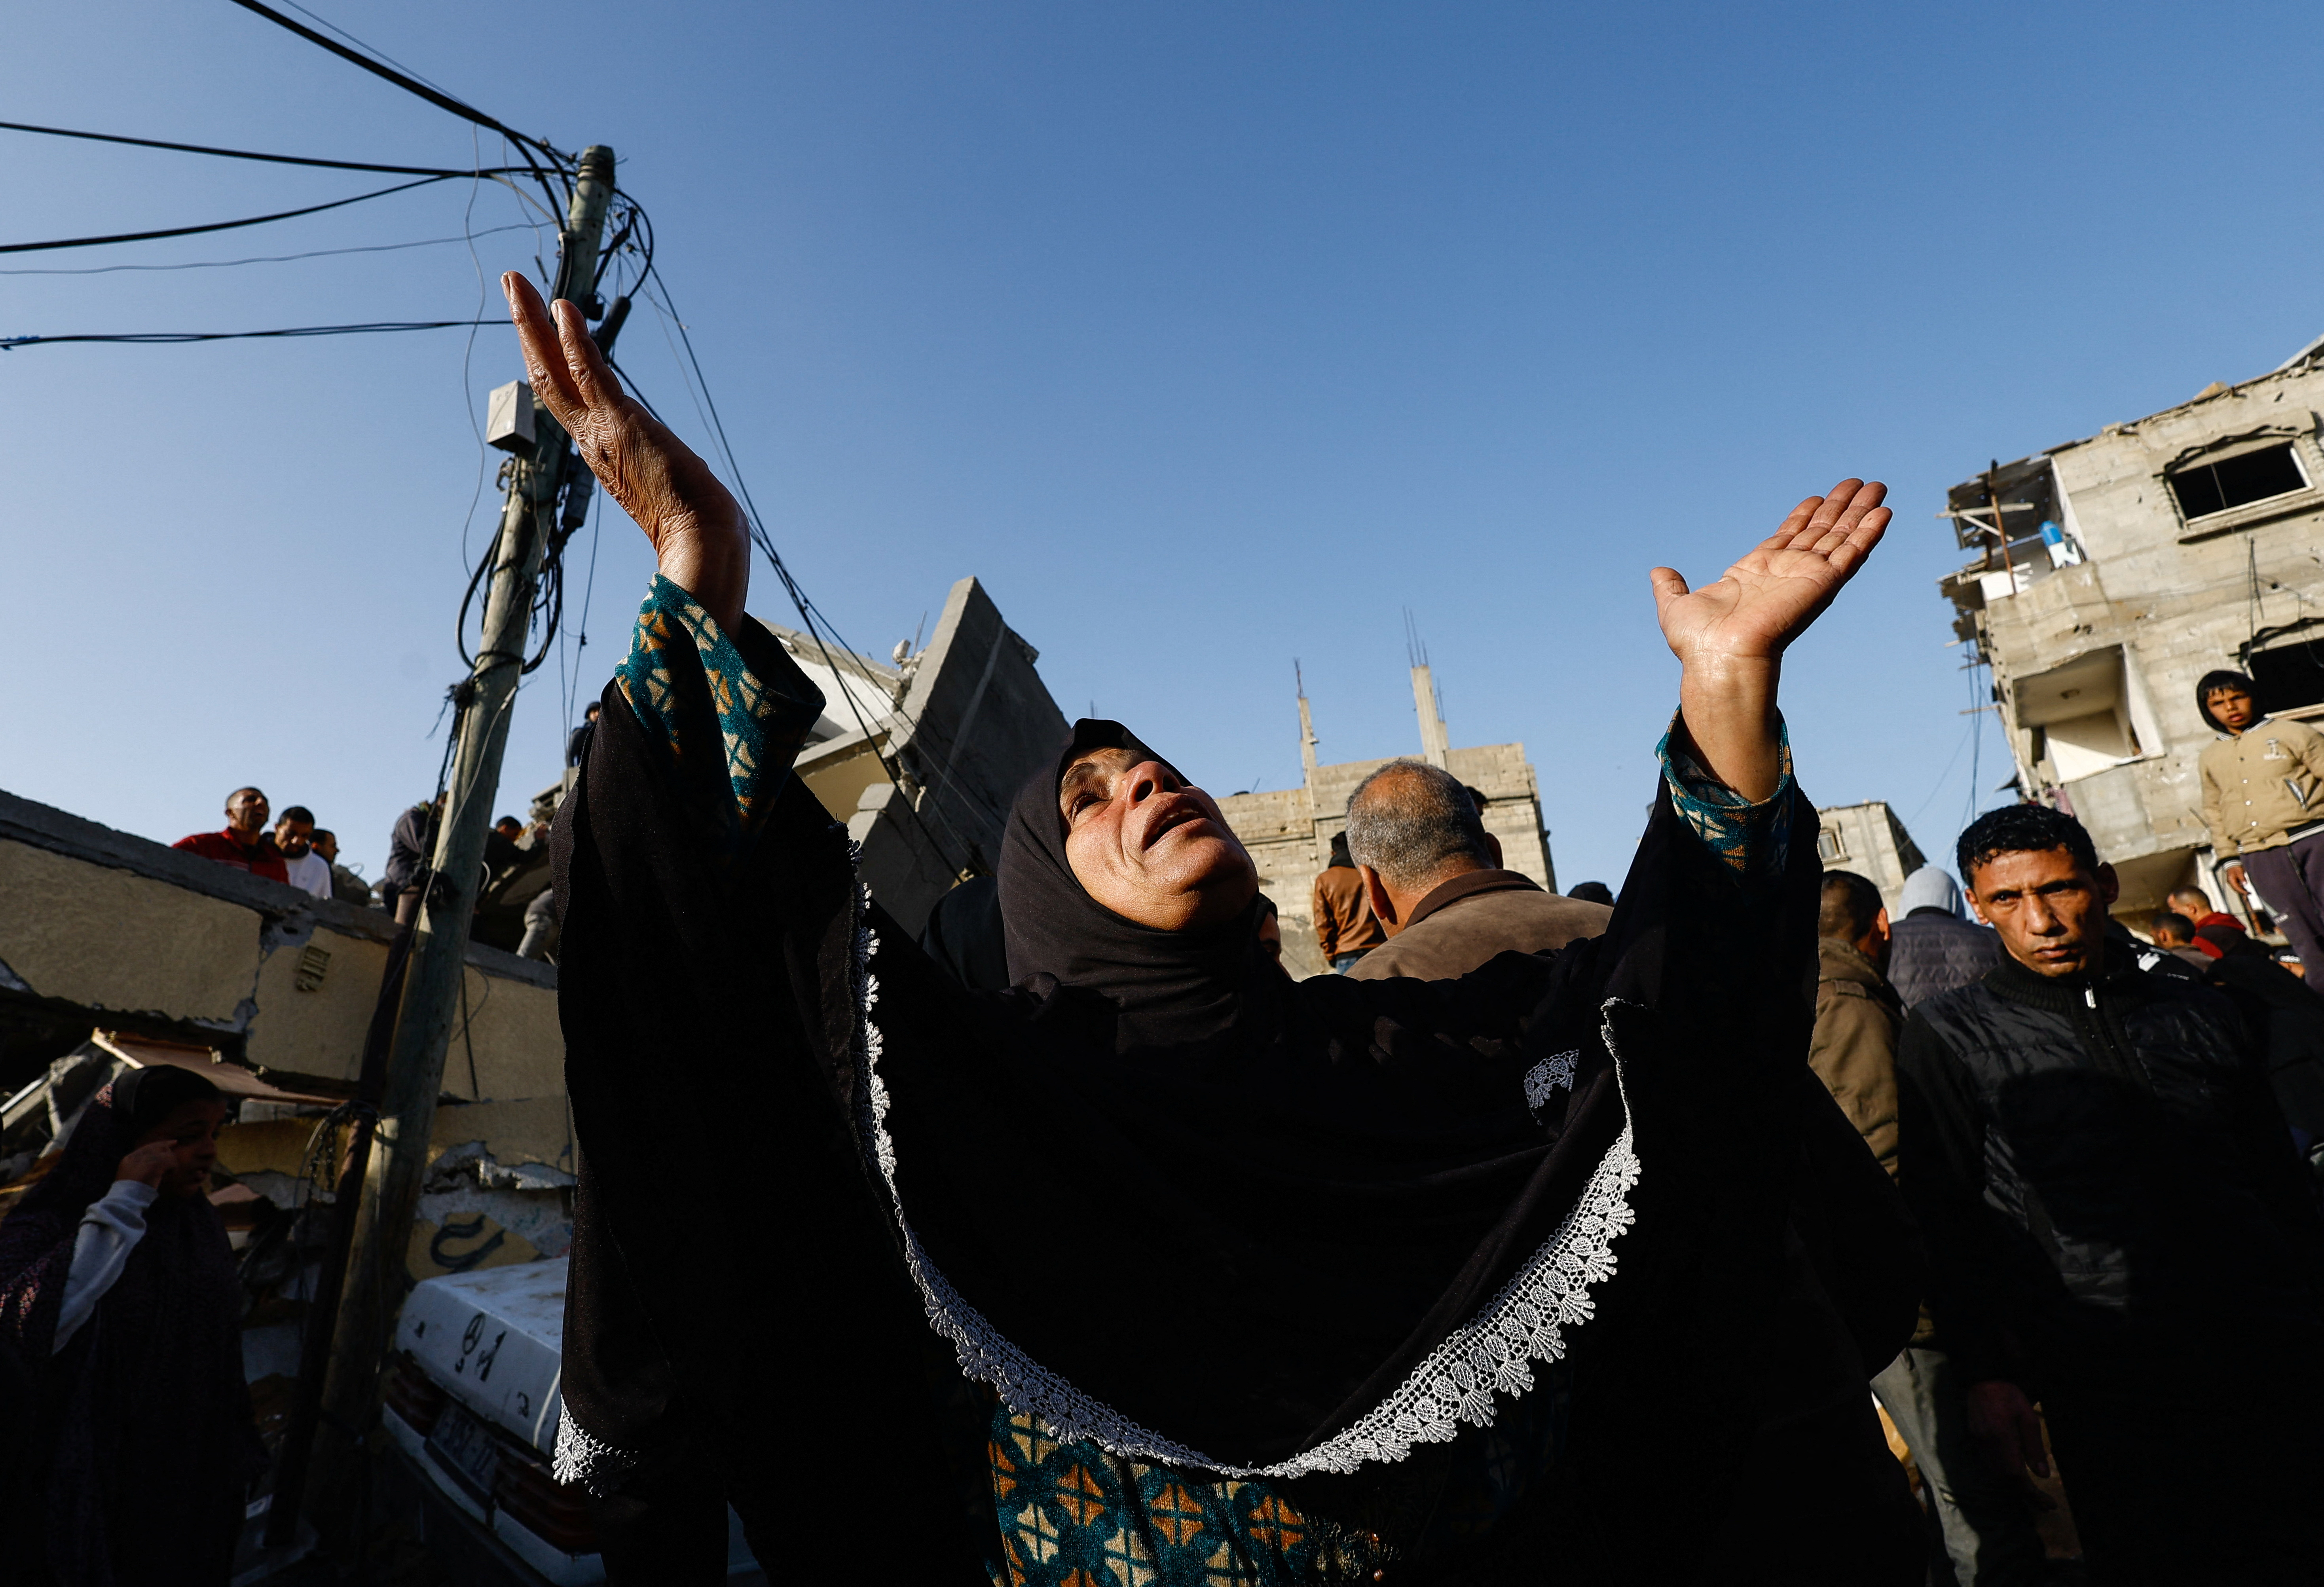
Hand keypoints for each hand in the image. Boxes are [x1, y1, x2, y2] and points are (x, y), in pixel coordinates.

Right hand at [115, 1141, 177, 1188]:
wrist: (126, 1198)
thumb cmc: (130, 1193)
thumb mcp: (131, 1177)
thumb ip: (140, 1168)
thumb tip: (156, 1163)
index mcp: (128, 1159)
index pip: (145, 1148)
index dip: (157, 1144)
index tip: (166, 1143)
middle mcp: (136, 1157)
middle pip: (155, 1146)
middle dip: (165, 1145)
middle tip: (175, 1142)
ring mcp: (144, 1160)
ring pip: (164, 1153)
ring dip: (171, 1161)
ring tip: (171, 1171)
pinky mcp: (154, 1165)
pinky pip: (170, 1161)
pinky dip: (173, 1167)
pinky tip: (171, 1173)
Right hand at [501, 273, 750, 630]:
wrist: (703, 542)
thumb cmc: (695, 523)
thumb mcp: (669, 487)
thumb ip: (663, 474)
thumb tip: (688, 480)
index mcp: (602, 451)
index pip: (566, 397)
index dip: (548, 360)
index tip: (541, 328)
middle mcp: (591, 439)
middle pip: (546, 375)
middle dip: (527, 331)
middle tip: (511, 288)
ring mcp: (601, 431)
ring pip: (554, 368)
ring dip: (533, 323)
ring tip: (516, 284)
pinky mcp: (620, 423)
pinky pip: (590, 374)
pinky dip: (575, 340)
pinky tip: (563, 308)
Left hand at [1652, 480, 1889, 669]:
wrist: (1719, 656)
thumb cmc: (1698, 643)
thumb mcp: (1676, 607)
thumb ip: (1670, 588)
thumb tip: (1658, 573)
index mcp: (1756, 572)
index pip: (1788, 536)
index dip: (1804, 516)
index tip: (1818, 497)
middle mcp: (1786, 572)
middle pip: (1820, 532)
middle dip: (1839, 508)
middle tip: (1858, 483)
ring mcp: (1807, 576)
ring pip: (1841, 537)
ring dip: (1861, 513)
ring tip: (1878, 487)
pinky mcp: (1823, 583)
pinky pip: (1852, 554)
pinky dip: (1869, 533)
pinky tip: (1884, 513)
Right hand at [1966, 1378, 2051, 1496]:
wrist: (1981, 1381)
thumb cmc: (2008, 1395)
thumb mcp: (2028, 1417)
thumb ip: (2034, 1446)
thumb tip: (2042, 1474)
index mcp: (2001, 1437)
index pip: (2015, 1475)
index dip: (2031, 1492)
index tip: (2048, 1503)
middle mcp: (1987, 1445)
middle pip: (2005, 1479)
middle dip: (2026, 1494)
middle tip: (2046, 1504)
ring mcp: (1979, 1444)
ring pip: (1997, 1475)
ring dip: (2016, 1487)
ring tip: (2035, 1495)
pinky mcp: (1976, 1441)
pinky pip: (1991, 1466)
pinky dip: (2005, 1476)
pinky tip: (2017, 1477)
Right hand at [2223, 863, 2248, 897]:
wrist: (2232, 863)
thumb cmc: (2235, 867)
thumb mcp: (2240, 872)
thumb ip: (2242, 878)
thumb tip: (2245, 884)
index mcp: (2231, 880)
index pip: (2236, 888)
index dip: (2242, 891)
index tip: (2247, 893)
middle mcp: (2230, 882)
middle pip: (2236, 889)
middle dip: (2242, 892)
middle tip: (2248, 894)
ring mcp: (2231, 881)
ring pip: (2236, 888)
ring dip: (2241, 891)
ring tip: (2246, 893)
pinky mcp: (2233, 880)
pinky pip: (2236, 886)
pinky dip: (2240, 888)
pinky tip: (2244, 889)